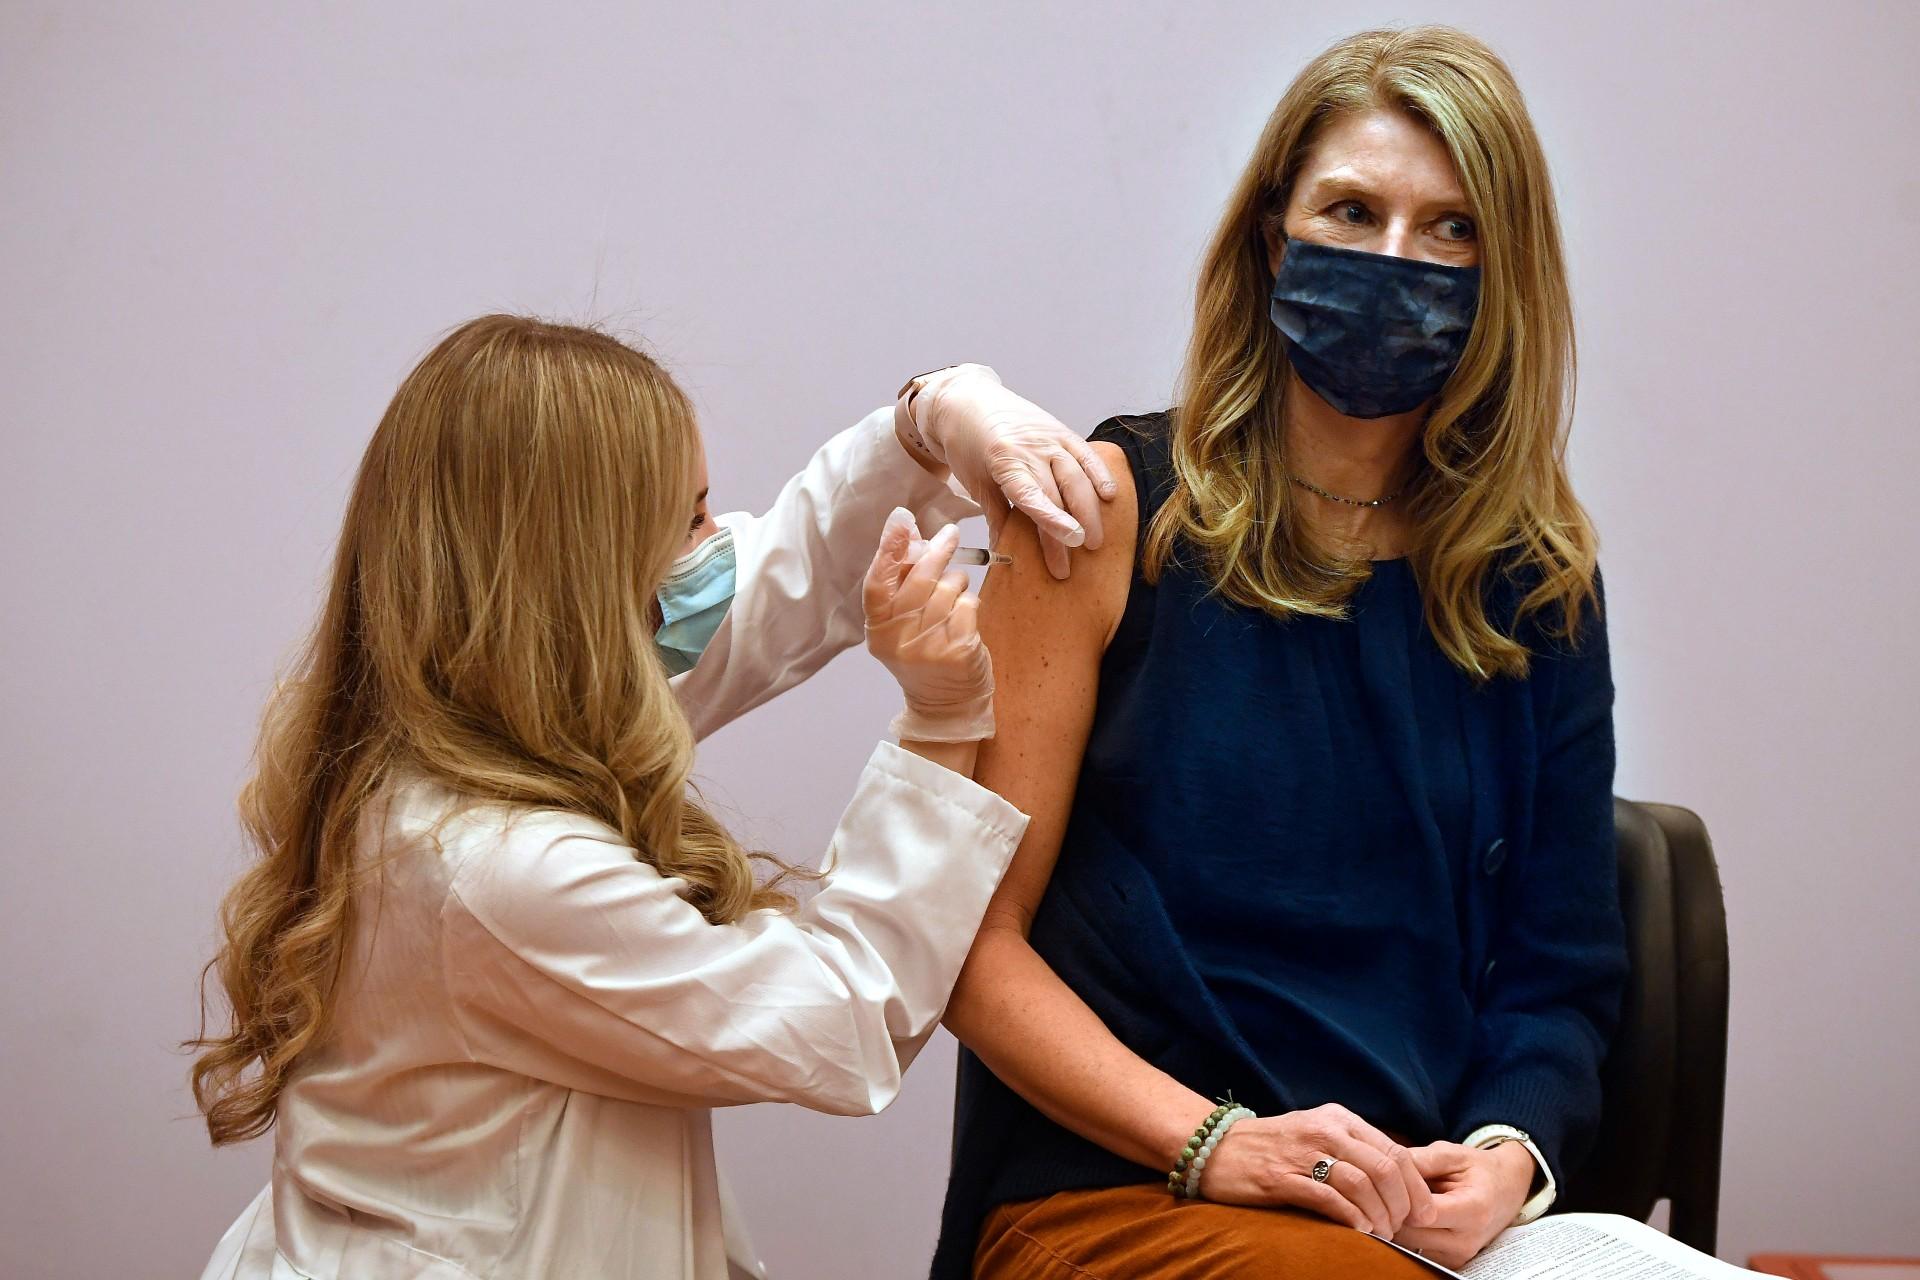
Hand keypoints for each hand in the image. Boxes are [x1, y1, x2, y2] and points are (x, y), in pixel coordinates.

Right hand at [862, 509, 993, 740]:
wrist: (946, 705)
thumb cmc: (924, 653)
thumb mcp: (902, 622)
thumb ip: (901, 580)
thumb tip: (906, 529)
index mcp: (877, 629)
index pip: (877, 583)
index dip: (888, 549)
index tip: (902, 519)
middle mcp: (897, 639)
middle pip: (918, 580)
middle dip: (937, 552)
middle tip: (950, 535)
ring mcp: (927, 647)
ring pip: (948, 589)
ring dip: (957, 583)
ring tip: (955, 594)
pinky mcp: (957, 652)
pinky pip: (968, 605)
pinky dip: (971, 603)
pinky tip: (965, 616)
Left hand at [909, 365, 1117, 579]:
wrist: (967, 400)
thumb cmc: (966, 443)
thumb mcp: (975, 481)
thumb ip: (996, 515)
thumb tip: (1004, 553)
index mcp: (1004, 460)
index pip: (1033, 496)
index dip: (1054, 520)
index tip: (1071, 542)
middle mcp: (1031, 447)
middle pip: (1059, 493)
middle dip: (1072, 528)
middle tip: (1078, 559)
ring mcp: (1050, 437)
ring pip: (1078, 476)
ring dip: (1090, 510)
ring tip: (1095, 541)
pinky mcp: (1062, 430)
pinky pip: (1086, 454)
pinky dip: (1100, 474)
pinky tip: (1110, 496)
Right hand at [1196, 1103, 1436, 1237]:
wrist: (1215, 1147)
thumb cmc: (1272, 1147)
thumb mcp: (1316, 1133)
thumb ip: (1352, 1148)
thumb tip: (1397, 1179)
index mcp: (1338, 1118)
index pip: (1395, 1151)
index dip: (1417, 1186)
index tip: (1425, 1212)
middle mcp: (1325, 1130)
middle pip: (1385, 1169)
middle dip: (1402, 1205)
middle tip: (1403, 1229)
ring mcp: (1303, 1153)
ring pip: (1362, 1185)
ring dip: (1379, 1217)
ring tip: (1381, 1234)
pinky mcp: (1282, 1178)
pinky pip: (1330, 1200)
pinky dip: (1351, 1219)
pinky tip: (1358, 1232)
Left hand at [1394, 1141, 1535, 1268]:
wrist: (1507, 1189)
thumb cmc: (1477, 1169)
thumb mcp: (1453, 1154)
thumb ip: (1421, 1160)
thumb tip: (1387, 1167)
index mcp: (1473, 1210)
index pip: (1422, 1214)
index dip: (1401, 1195)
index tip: (1395, 1178)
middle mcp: (1467, 1240)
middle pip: (1409, 1232)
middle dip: (1393, 1207)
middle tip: (1392, 1186)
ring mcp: (1459, 1256)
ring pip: (1407, 1243)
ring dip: (1397, 1221)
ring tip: (1405, 1197)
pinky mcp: (1451, 1262)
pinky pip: (1414, 1250)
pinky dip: (1407, 1232)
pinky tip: (1413, 1211)